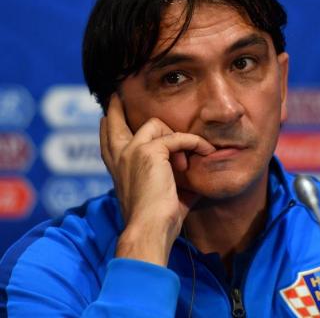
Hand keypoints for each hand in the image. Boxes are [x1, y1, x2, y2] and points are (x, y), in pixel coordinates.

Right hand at [99, 93, 214, 264]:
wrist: (149, 231)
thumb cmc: (156, 220)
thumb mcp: (160, 195)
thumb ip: (171, 181)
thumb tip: (191, 179)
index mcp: (118, 168)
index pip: (108, 140)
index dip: (109, 126)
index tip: (107, 117)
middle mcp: (120, 156)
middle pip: (112, 122)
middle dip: (115, 107)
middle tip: (116, 96)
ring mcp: (132, 151)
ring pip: (155, 124)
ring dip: (176, 137)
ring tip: (184, 162)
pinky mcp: (150, 151)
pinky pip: (178, 137)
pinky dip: (194, 144)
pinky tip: (205, 151)